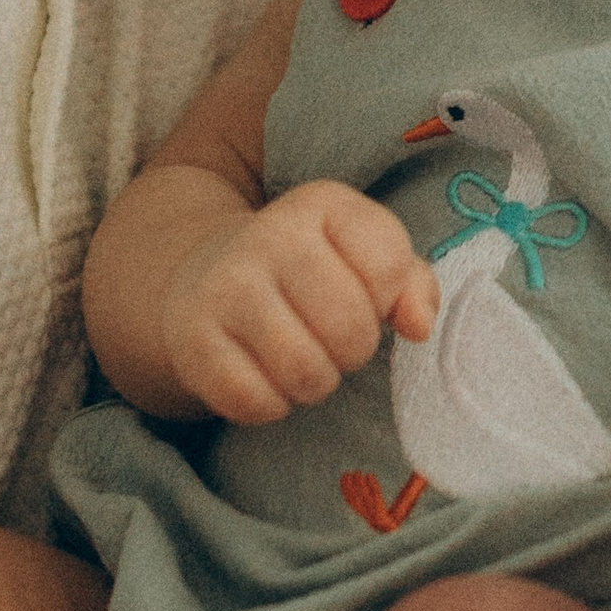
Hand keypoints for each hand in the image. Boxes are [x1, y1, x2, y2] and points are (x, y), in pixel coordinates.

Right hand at [161, 183, 438, 424]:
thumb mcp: (363, 256)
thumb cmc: (309, 273)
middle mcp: (269, 235)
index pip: (389, 266)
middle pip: (351, 326)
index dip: (388, 300)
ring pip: (304, 370)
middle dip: (354, 350)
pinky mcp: (192, 340)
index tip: (365, 298)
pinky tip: (265, 380)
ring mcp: (225, 287)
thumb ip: (410, 283)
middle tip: (334, 342)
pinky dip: (271, 405)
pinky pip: (254, 400)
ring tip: (305, 362)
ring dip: (316, 383)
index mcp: (321, 204)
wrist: (205, 274)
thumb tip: (418, 326)